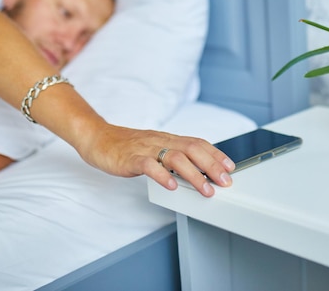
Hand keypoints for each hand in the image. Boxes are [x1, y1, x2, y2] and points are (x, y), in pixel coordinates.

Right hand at [78, 124, 234, 196]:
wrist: (98, 138)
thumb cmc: (127, 146)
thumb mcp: (154, 148)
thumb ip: (172, 156)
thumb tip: (196, 170)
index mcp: (168, 138)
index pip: (197, 143)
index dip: (216, 154)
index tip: (230, 166)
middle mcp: (160, 141)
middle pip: (192, 149)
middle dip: (212, 165)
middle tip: (225, 181)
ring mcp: (146, 149)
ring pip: (175, 157)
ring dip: (194, 174)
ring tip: (205, 189)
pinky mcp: (130, 158)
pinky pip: (148, 165)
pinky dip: (162, 175)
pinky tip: (171, 185)